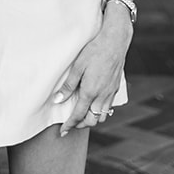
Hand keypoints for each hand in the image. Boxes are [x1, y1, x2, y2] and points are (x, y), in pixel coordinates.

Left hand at [51, 6, 131, 134]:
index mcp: (90, 92)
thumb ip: (68, 86)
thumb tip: (57, 100)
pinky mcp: (115, 88)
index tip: (63, 131)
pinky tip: (94, 104)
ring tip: (82, 115)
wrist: (114, 42)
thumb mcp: (77, 67)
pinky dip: (100, 111)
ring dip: (92, 119)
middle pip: (92, 120)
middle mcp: (101, 96)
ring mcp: (110, 93)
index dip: (70, 125)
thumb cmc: (94, 51)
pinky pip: (108, 107)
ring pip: (102, 116)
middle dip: (81, 125)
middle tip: (71, 124)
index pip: (78, 115)